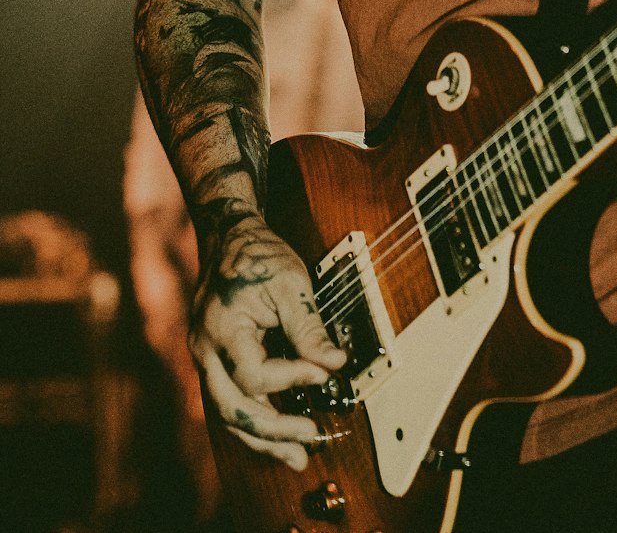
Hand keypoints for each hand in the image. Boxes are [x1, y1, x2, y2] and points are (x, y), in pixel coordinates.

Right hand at [189, 215, 345, 469]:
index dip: (293, 379)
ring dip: (263, 439)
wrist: (228, 237)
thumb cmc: (258, 255)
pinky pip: (229, 402)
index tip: (326, 373)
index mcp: (221, 328)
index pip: (254, 374)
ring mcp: (205, 360)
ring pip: (227, 415)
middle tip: (312, 437)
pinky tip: (278, 436)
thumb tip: (335, 364)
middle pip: (233, 410)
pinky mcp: (213, 363)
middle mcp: (205, 351)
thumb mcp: (290, 283)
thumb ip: (309, 327)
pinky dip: (254, 421)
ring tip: (298, 457)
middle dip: (274, 431)